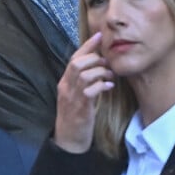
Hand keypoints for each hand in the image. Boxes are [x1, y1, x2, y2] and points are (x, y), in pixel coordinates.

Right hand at [54, 32, 114, 152]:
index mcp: (65, 83)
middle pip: (76, 63)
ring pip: (83, 74)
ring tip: (110, 75)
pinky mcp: (80, 108)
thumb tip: (99, 68)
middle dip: (94, 58)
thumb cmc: (76, 117)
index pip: (74, 58)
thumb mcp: (77, 96)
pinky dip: (101, 85)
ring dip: (100, 72)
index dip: (87, 46)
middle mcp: (66, 87)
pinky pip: (90, 91)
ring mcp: (72, 97)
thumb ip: (84, 82)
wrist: (69, 139)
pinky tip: (110, 86)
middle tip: (107, 63)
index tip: (99, 35)